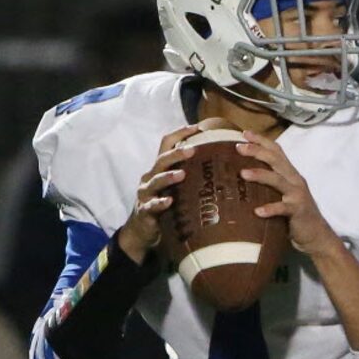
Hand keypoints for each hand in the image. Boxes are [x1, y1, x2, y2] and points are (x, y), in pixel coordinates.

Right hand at [118, 126, 199, 263]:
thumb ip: (187, 176)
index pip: (166, 144)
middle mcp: (150, 177)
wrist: (142, 232)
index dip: (180, 134)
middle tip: (193, 149)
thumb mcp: (173, 188)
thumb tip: (216, 165)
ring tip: (182, 174)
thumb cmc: (163, 207)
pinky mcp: (145, 211)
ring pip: (156, 181)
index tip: (198, 127)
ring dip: (169, 176)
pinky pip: (152, 205)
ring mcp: (146, 194)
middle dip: (176, 153)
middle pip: (161, 160)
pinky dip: (160, 203)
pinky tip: (169, 201)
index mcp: (158, 168)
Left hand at [236, 131, 338, 257]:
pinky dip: (270, 209)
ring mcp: (297, 194)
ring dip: (260, 175)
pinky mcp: (297, 211)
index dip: (261, 140)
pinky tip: (257, 211)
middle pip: (275, 160)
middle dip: (257, 151)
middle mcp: (294, 180)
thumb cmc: (295, 215)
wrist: (316, 235)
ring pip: (277, 180)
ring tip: (243, 174)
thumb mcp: (283, 194)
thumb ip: (270, 185)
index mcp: (290, 173)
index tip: (244, 133)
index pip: (276, 151)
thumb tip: (242, 178)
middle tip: (238, 147)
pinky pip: (282, 208)